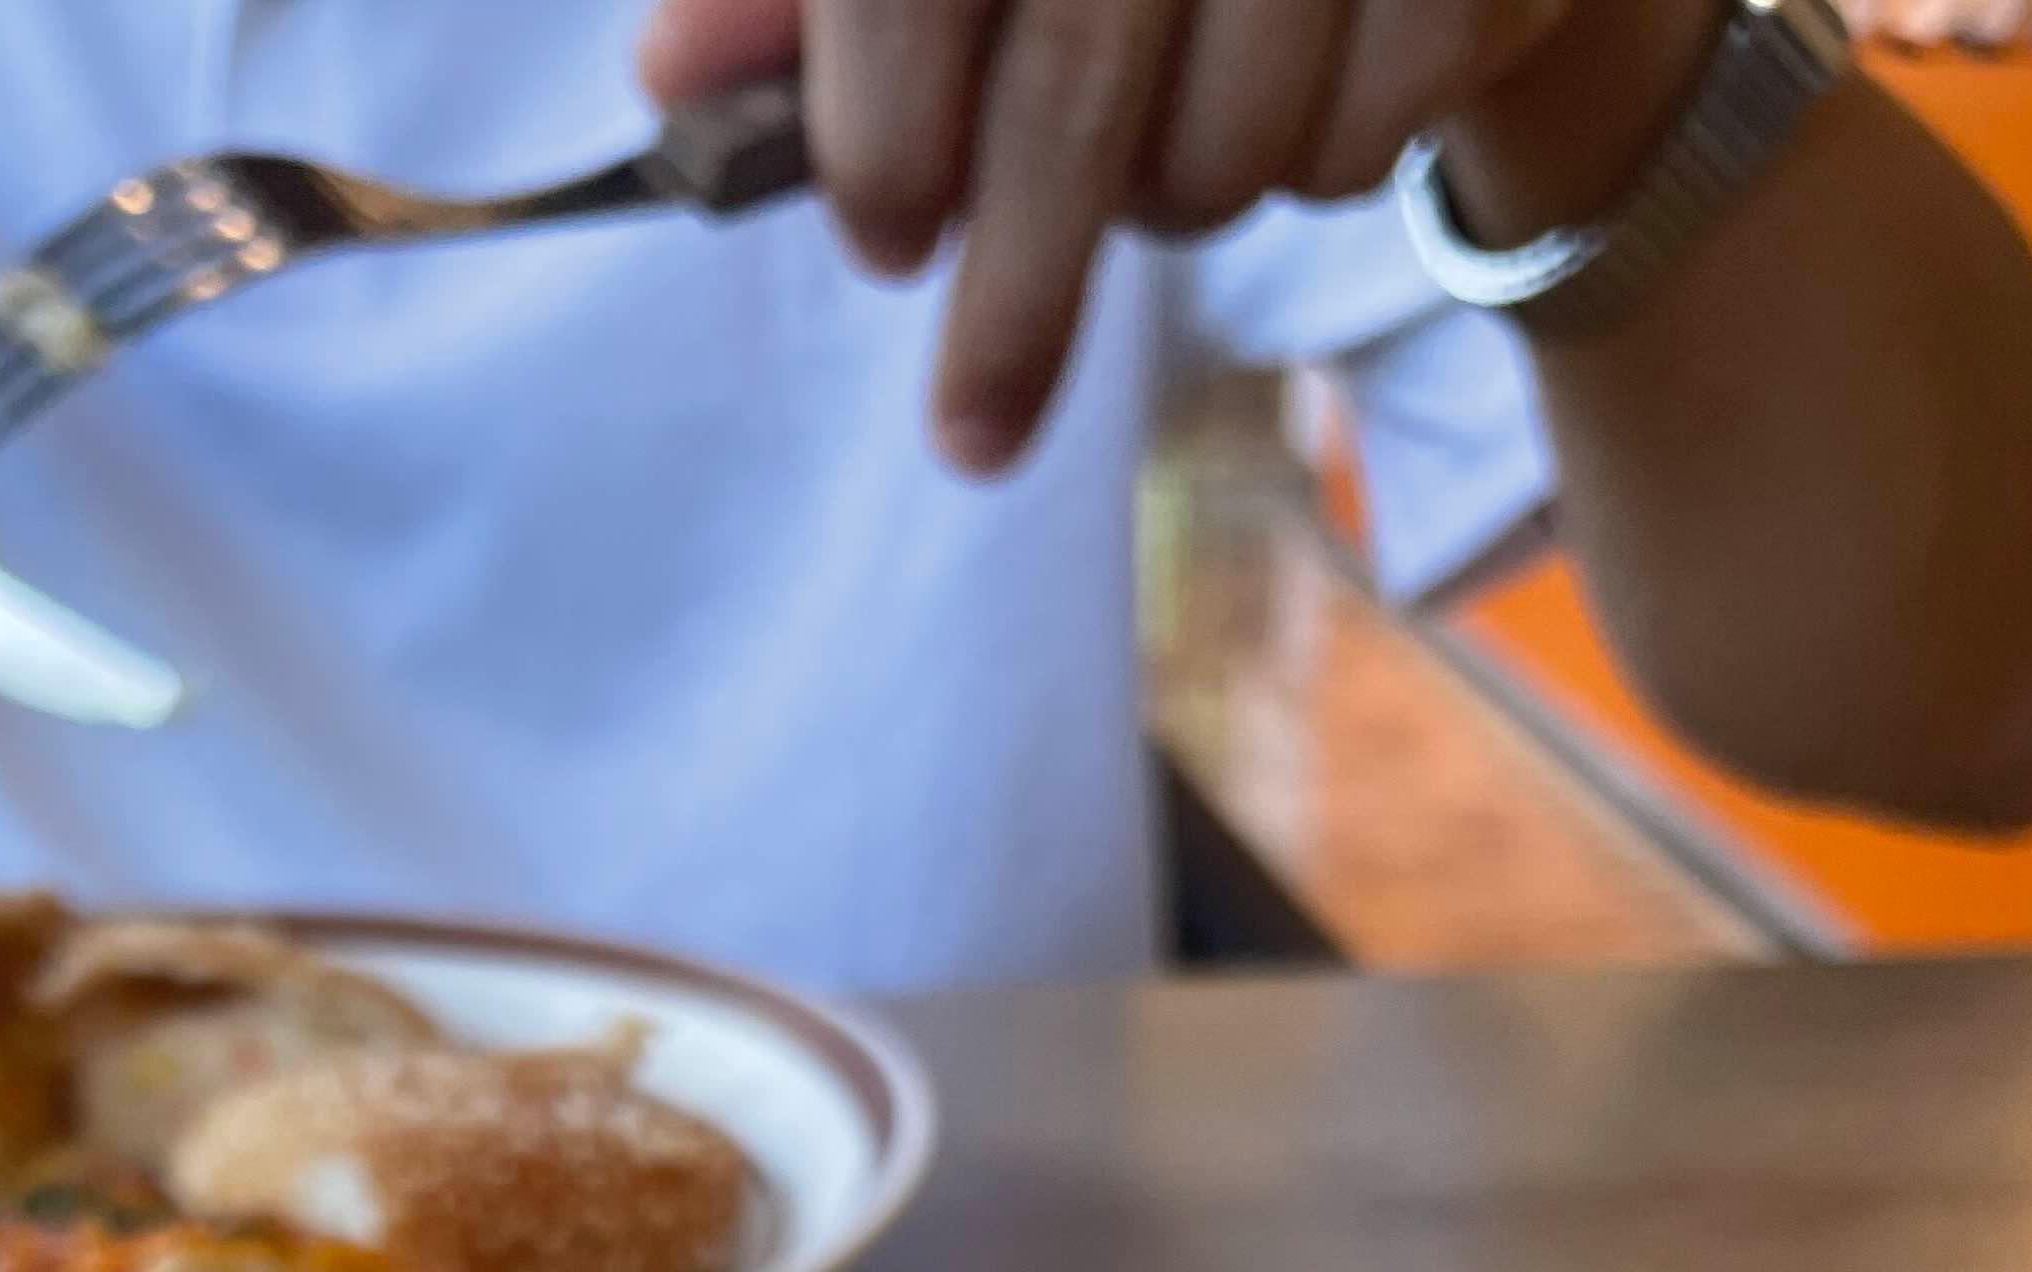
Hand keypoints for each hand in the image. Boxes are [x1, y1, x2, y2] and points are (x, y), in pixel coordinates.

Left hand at [639, 0, 1598, 471]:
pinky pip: (1358, 142)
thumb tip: (672, 85)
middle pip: (1076, 80)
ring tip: (1169, 153)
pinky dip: (1314, 165)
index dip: (880, 130)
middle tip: (969, 432)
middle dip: (1014, 290)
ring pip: (1222, 145)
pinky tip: (1302, 95)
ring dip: (1175, 206)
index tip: (885, 249)